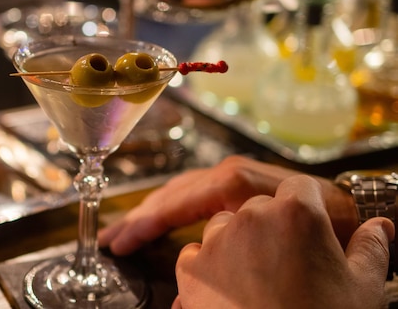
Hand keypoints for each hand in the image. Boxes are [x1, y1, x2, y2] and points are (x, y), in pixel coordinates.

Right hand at [98, 155, 357, 255]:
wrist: (344, 206)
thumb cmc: (320, 224)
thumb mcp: (288, 238)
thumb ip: (239, 251)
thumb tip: (197, 280)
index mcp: (241, 183)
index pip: (184, 197)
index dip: (152, 219)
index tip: (126, 239)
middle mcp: (228, 173)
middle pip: (173, 193)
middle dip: (139, 217)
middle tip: (109, 240)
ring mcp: (226, 175)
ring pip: (176, 191)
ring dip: (145, 212)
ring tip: (119, 231)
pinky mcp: (226, 183)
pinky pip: (187, 192)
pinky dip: (163, 208)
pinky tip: (148, 221)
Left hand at [172, 175, 393, 308]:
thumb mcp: (363, 287)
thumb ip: (371, 248)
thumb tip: (380, 227)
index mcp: (296, 213)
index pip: (299, 187)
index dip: (306, 206)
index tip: (308, 226)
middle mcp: (251, 217)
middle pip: (260, 206)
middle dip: (271, 227)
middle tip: (286, 263)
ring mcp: (217, 241)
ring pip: (225, 225)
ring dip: (236, 242)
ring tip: (257, 277)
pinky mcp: (192, 267)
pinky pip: (195, 252)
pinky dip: (208, 265)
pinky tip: (229, 288)